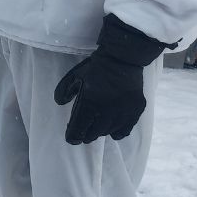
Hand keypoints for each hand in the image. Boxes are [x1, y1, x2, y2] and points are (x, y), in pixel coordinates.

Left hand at [53, 14, 171, 144]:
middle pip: (93, 134)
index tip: (72, 137)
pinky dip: (116, 131)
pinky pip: (124, 130)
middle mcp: (107, 112)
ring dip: (100, 131)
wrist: (122, 59)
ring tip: (96, 125)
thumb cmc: (95, 68)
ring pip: (108, 132)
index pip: (79, 130)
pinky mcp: (136, 111)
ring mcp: (123, 113)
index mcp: (90, 104)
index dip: (73, 136)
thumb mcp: (74, 77)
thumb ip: (63, 91)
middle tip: (83, 130)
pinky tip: (111, 127)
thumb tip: (60, 103)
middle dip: (85, 134)